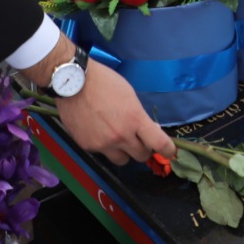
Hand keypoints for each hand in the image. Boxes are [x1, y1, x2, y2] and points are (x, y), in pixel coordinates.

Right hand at [55, 60, 175, 164]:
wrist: (73, 82)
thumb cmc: (104, 82)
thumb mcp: (129, 95)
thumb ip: (139, 117)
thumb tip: (149, 131)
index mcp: (135, 119)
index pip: (159, 143)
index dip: (168, 151)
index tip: (170, 152)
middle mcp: (121, 135)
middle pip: (142, 156)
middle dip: (143, 149)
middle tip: (139, 140)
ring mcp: (104, 143)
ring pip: (123, 160)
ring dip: (125, 152)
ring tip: (118, 138)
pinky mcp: (89, 146)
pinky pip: (104, 154)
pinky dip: (105, 147)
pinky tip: (100, 132)